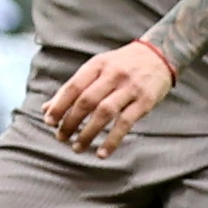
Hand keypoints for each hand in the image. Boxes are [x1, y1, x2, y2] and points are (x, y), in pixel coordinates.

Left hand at [42, 40, 174, 156]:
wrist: (159, 55)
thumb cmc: (123, 64)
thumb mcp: (98, 68)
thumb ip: (74, 87)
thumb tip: (47, 108)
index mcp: (98, 65)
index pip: (73, 87)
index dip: (59, 105)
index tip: (49, 121)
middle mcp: (113, 75)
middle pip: (86, 101)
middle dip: (70, 122)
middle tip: (61, 137)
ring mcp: (130, 88)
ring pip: (104, 113)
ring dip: (88, 133)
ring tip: (77, 147)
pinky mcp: (145, 101)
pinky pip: (125, 123)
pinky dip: (112, 139)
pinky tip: (102, 152)